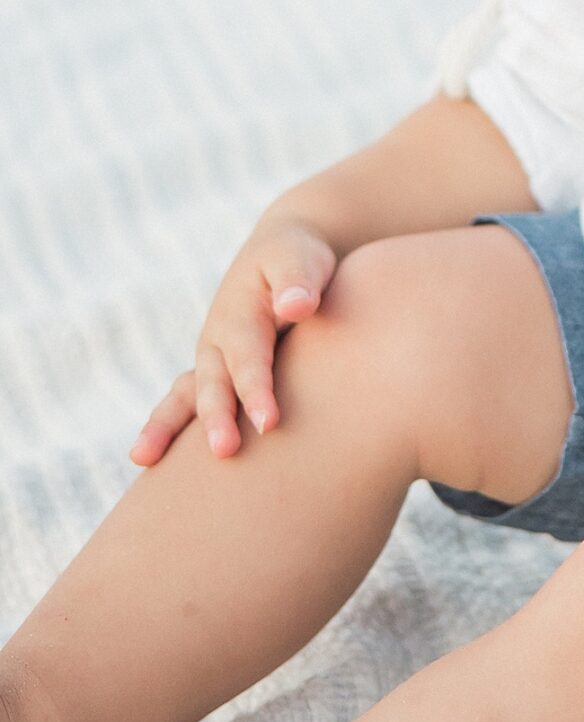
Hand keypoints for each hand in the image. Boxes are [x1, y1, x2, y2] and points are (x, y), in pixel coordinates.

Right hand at [128, 220, 340, 465]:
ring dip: (167, 427)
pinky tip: (156, 466)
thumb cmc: (298, 260)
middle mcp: (217, 343)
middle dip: (215, 417)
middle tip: (223, 451)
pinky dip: (174, 432)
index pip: (249, 358)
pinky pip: (191, 404)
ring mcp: (211, 361)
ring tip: (143, 459)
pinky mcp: (217, 376)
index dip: (256, 390)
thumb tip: (296, 306)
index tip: (269, 424)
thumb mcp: (301, 260)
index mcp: (239, 315)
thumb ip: (299, 281)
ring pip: (184, 396)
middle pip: (211, 383)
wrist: (280, 255)